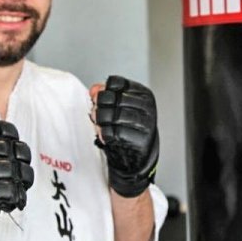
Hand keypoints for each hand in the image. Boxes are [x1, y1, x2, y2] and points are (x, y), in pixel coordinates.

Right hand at [0, 120, 33, 240]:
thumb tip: (21, 149)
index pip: (6, 130)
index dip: (16, 145)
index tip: (15, 157)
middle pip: (14, 150)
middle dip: (22, 166)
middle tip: (19, 178)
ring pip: (16, 171)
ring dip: (20, 184)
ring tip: (12, 193)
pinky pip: (12, 192)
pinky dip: (17, 199)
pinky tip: (9, 203)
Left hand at [91, 75, 158, 197]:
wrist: (136, 157)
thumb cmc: (127, 130)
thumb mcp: (117, 107)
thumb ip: (105, 95)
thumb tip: (94, 89)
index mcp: (144, 94)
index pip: (116, 83)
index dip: (103, 91)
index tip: (101, 99)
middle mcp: (147, 107)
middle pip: (113, 98)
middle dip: (100, 106)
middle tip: (97, 114)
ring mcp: (146, 124)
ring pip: (113, 115)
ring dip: (101, 122)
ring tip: (101, 126)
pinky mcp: (140, 140)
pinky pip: (113, 133)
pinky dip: (105, 134)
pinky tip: (106, 136)